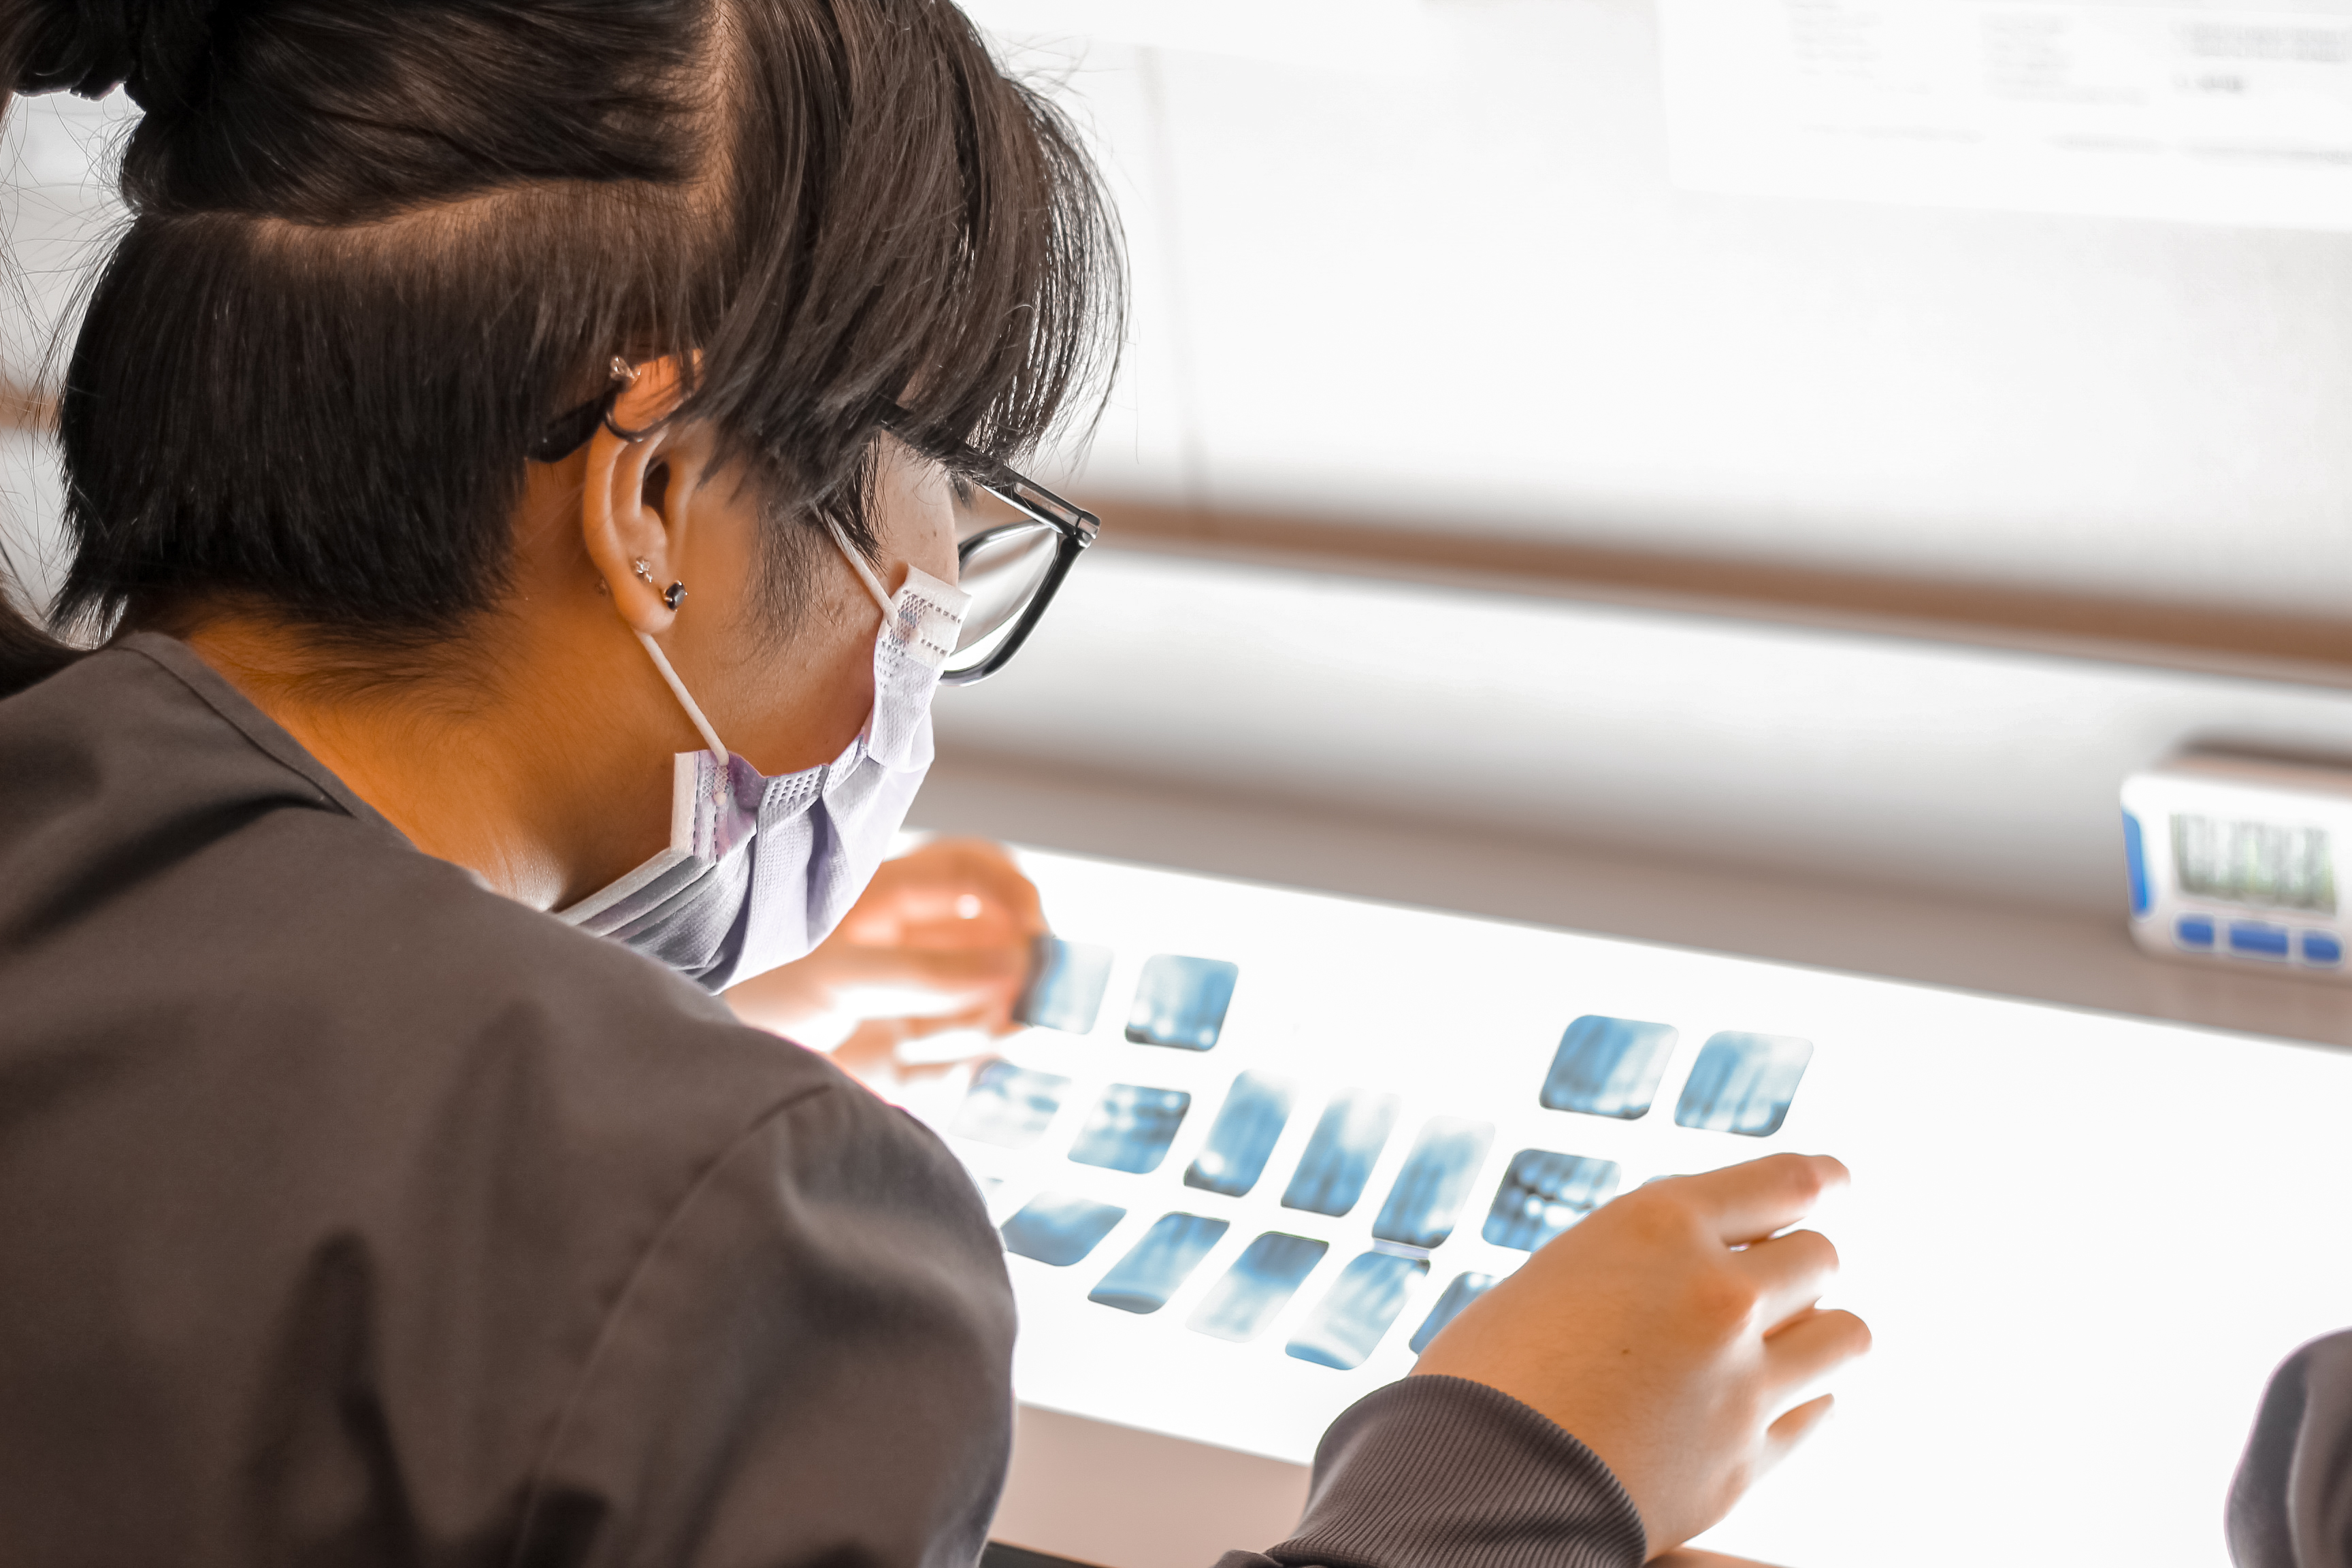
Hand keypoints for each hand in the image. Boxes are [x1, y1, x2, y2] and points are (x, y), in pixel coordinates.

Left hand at [725, 838, 1046, 1088]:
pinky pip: (956, 1060)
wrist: (704, 1075)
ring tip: (956, 1038)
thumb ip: (925, 972)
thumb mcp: (836, 975)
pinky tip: (927, 1067)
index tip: (1038, 934)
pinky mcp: (898, 1059)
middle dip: (1014, 971)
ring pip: (984, 1005)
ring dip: (986, 1023)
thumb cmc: (750, 995)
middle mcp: (905, 942)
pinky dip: (957, 1066)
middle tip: (1022, 1002)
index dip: (1016, 893)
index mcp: (886, 895)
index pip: (975, 871)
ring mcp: (905, 1002)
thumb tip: (1015, 967)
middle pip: (994, 943)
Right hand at [1412, 1153, 1867, 1559]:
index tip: (1836, 1180)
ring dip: (1820, 1330)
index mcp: (1658, 1224)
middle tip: (1774, 1283)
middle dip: (1797, 1267)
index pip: (1785, 1182)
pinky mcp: (1747, 1460)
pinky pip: (1815, 1412)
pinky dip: (1802, 1400)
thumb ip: (1640, 1264)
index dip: (1820, 1179)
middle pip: (1818, 1258)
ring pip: (1844, 1335)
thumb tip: (1698, 1269)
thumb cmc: (1484, 1374)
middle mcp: (1716, 1292)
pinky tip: (1777, 1400)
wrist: (1468, 1485)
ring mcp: (1741, 1380)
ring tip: (1795, 1341)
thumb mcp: (1559, 1274)